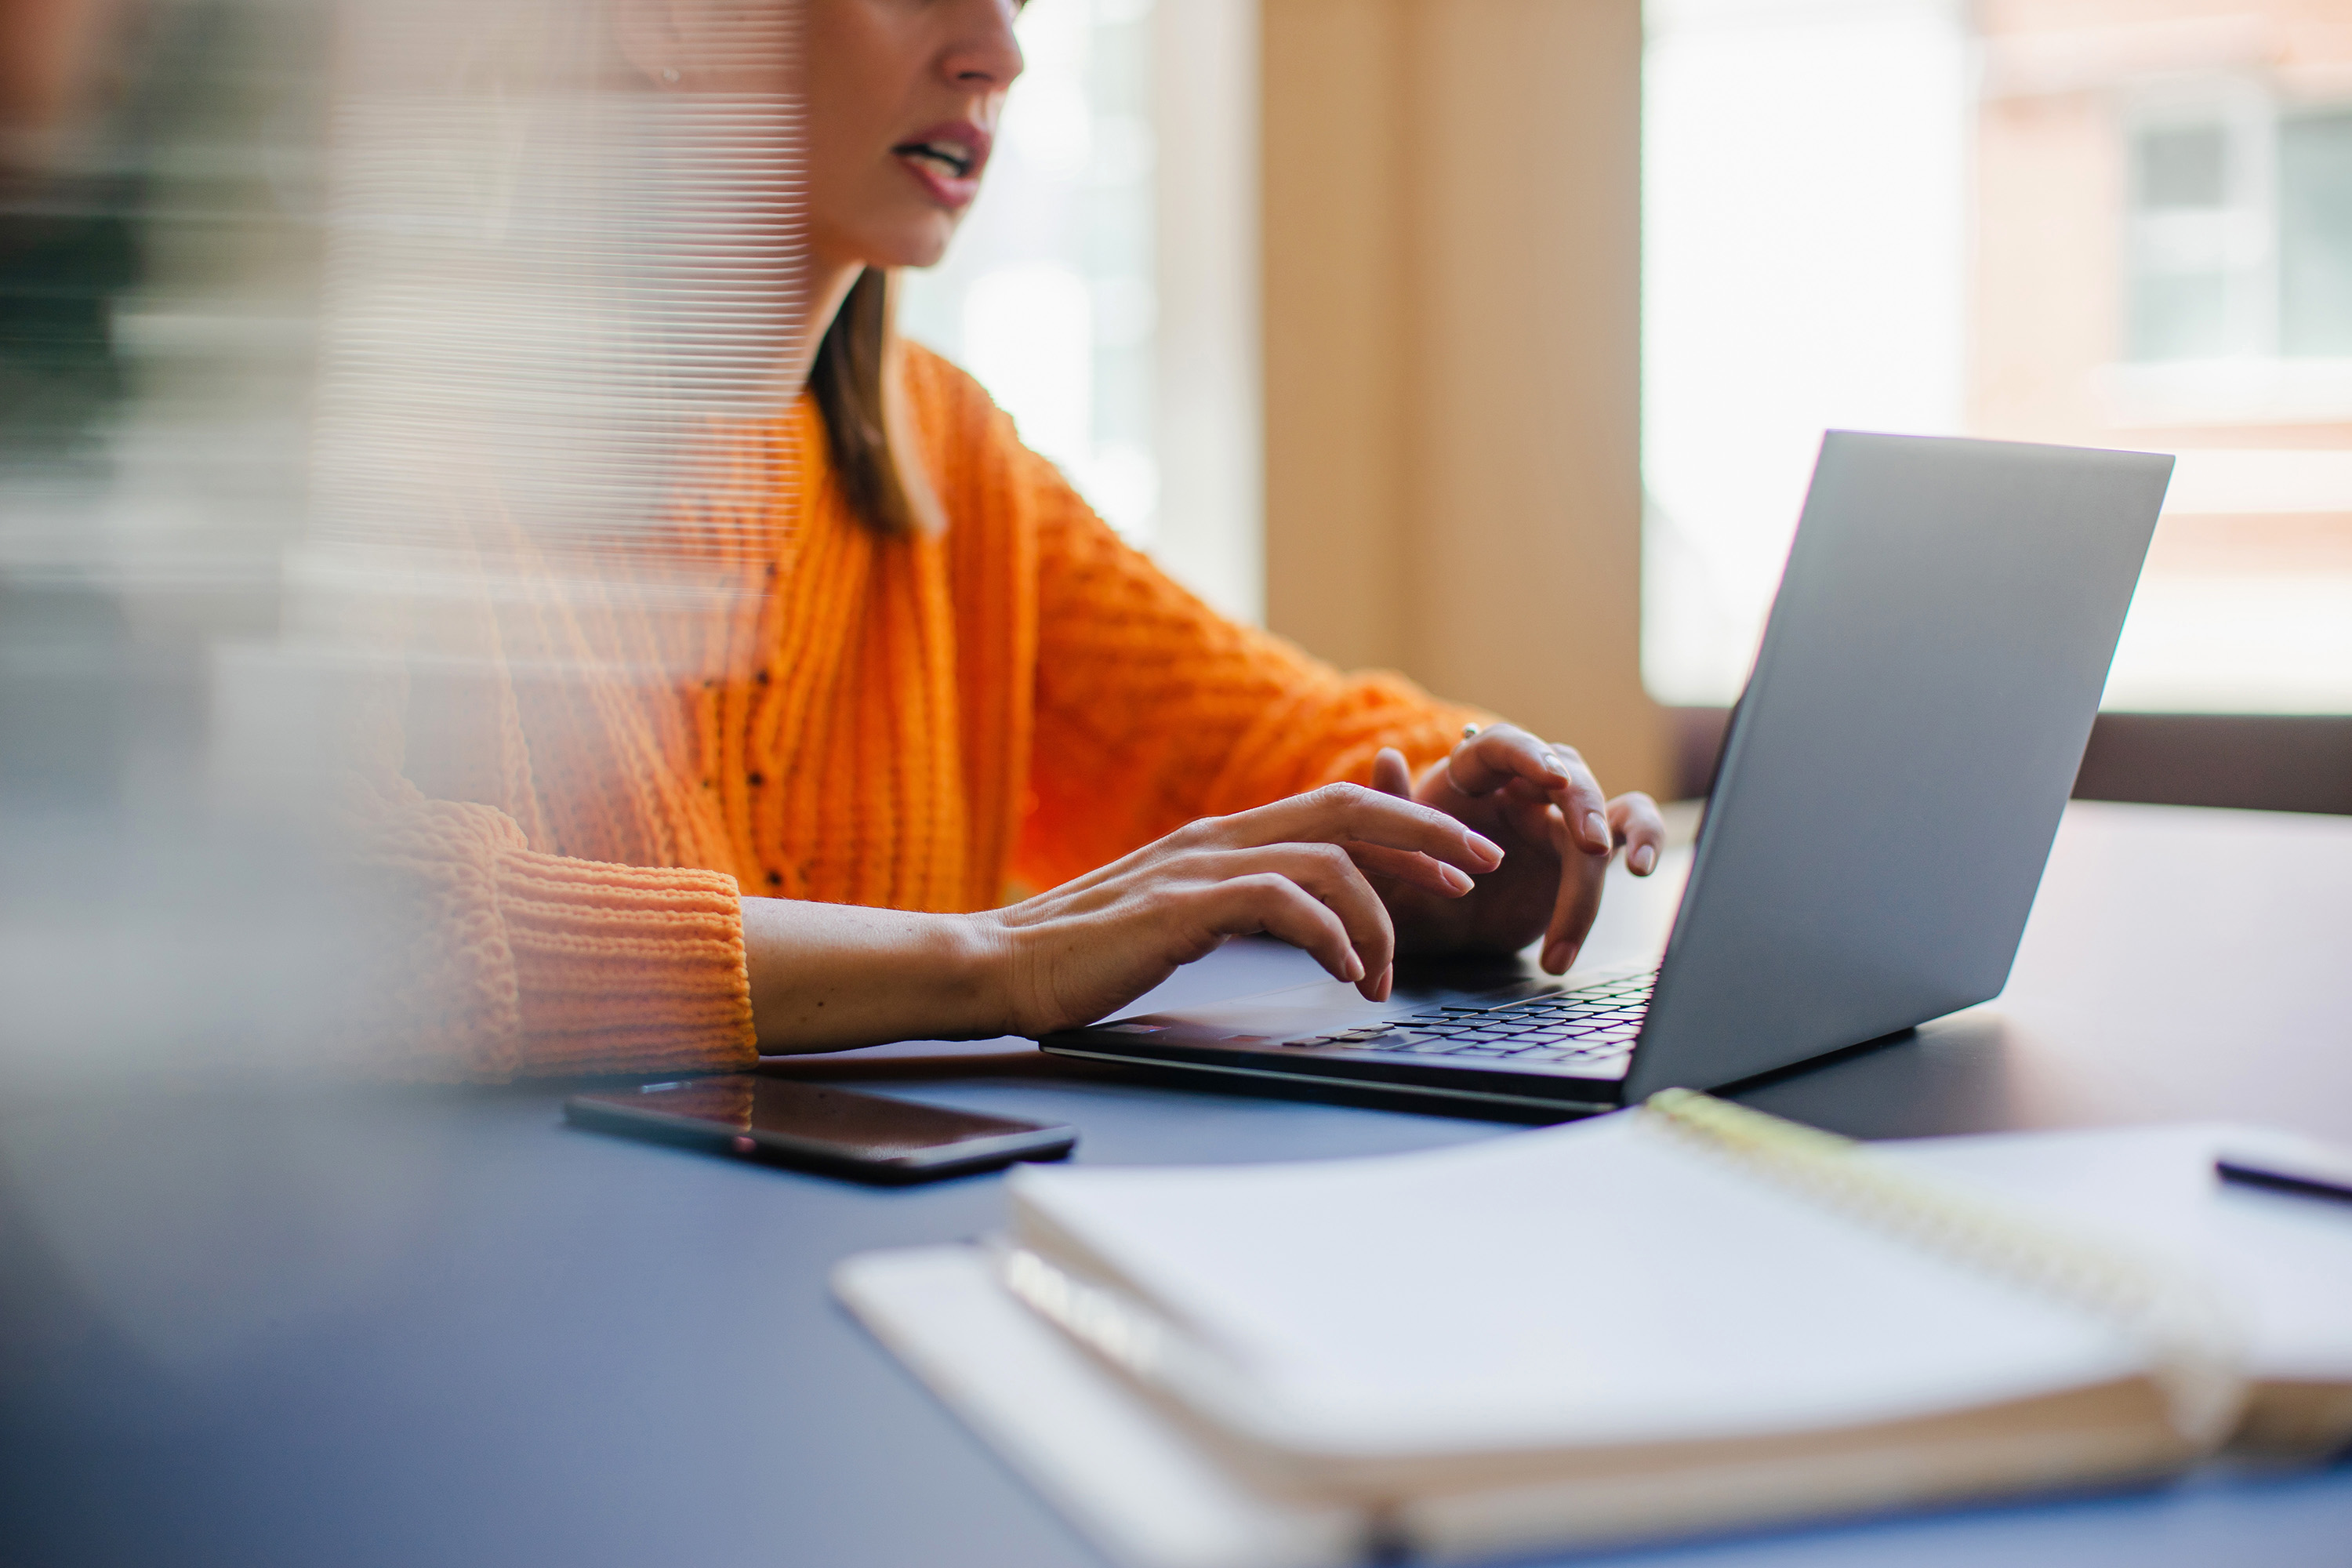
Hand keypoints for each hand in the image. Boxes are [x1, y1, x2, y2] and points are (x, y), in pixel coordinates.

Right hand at [979, 783, 1502, 1032]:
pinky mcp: (1181, 906)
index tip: (1459, 859)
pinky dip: (1330, 934)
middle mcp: (1219, 837)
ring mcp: (1199, 866)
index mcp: (1223, 838)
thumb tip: (1307, 921)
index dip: (1409, 826)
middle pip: (1351, 809)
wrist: (999, 968)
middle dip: (1427, 835)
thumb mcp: (1182, 920)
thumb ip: (1239, 906)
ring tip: (1387, 975)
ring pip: (1329, 860)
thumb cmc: (1085, 956)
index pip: (1337, 808)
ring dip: (1379, 917)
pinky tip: (1346, 974)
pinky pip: (1282, 901)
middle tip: (1480, 868)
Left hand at [1367, 724, 1665, 974]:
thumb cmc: (1408, 882)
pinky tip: (1645, 868)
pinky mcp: (1582, 850)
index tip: (1551, 778)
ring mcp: (1556, 816)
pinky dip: (1645, 842)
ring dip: (1627, 833)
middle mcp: (1519, 786)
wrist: (1433, 927)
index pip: (1501, 747)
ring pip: (1607, 807)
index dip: (1528, 755)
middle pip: (1565, 776)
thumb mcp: (1387, 856)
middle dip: (1584, 808)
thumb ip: (1390, 808)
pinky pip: (1628, 833)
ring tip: (1636, 868)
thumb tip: (1387, 758)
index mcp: (1469, 775)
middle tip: (1592, 846)